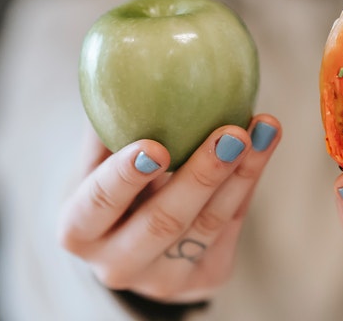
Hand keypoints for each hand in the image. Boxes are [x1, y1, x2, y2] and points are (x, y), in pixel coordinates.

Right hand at [58, 114, 280, 303]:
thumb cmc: (109, 185)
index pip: (98, 205)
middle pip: (163, 222)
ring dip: (241, 173)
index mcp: (78, 231)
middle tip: (231, 132)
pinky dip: (248, 182)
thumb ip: (107, 125)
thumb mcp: (95, 162)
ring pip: (207, 225)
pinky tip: (264, 144)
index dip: (125, 177)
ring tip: (263, 128)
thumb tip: (124, 61)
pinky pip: (231, 226)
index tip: (154, 145)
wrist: (131, 243)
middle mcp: (117, 265)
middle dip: (201, 176)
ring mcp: (163, 280)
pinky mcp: (205, 279)